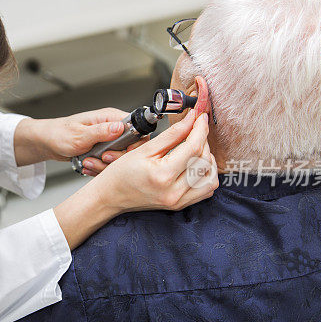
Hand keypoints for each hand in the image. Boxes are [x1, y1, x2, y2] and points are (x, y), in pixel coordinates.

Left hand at [13, 108, 146, 167]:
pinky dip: (98, 168)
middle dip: (116, 157)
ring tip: (88, 162)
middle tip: (102, 157)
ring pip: (119, 159)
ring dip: (103, 165)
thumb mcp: (79, 135)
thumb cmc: (59, 134)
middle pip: (130, 146)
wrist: (47, 143)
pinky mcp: (103, 151)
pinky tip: (87, 165)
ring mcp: (107, 141)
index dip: (134, 143)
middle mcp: (111, 128)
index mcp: (109, 117)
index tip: (124, 152)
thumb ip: (101, 131)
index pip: (136, 128)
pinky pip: (108, 164)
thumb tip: (120, 127)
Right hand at [93, 110, 218, 212]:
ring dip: (208, 159)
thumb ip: (171, 134)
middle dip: (203, 140)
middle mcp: (173, 191)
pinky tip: (196, 165)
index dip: (200, 128)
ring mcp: (178, 200)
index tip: (200, 117)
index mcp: (162, 175)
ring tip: (196, 149)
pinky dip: (206, 175)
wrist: (109, 197)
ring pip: (210, 177)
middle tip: (195, 130)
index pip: (193, 147)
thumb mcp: (144, 149)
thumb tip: (191, 120)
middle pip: (204, 160)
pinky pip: (206, 190)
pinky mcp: (180, 205)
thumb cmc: (119, 174)